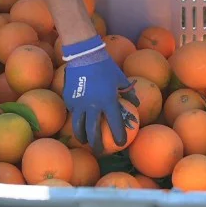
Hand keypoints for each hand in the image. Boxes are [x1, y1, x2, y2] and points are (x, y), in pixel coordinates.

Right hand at [62, 36, 138, 154]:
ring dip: (82, 137)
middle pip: (93, 132)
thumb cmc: (105, 66)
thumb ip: (128, 93)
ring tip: (85, 142)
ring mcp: (79, 103)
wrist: (85, 55)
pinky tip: (78, 122)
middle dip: (96, 145)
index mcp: (108, 101)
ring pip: (78, 126)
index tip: (120, 144)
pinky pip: (72, 113)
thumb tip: (136, 104)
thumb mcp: (120, 79)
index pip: (115, 124)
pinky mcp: (69, 99)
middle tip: (99, 151)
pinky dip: (76, 119)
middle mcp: (93, 105)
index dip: (119, 136)